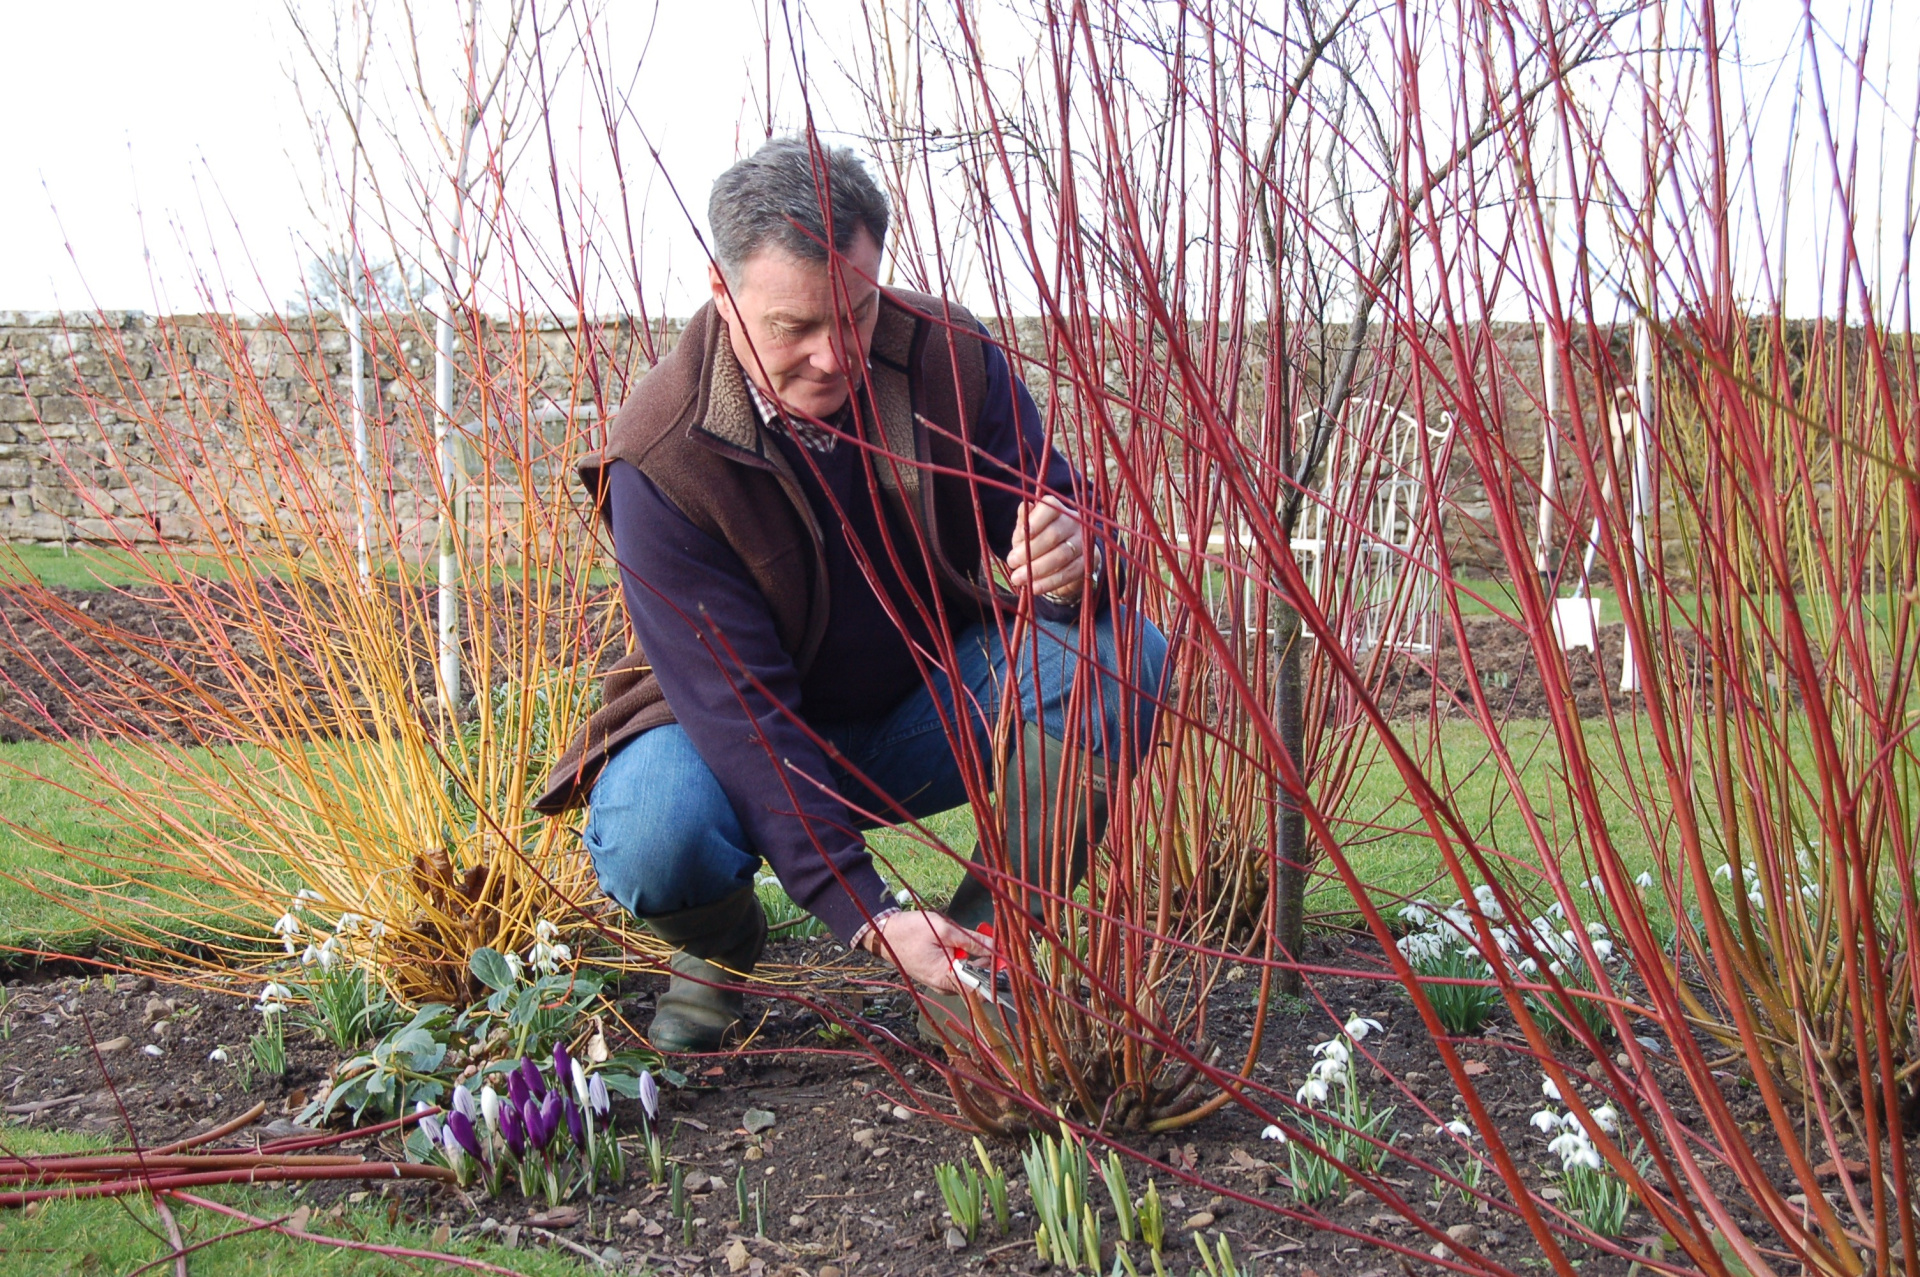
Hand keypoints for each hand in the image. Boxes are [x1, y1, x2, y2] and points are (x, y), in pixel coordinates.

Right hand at [862, 910, 993, 994]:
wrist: (885, 933)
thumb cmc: (911, 930)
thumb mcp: (945, 930)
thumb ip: (973, 941)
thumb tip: (998, 948)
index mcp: (946, 978)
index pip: (980, 988)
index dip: (997, 976)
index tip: (1008, 961)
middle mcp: (945, 986)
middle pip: (977, 981)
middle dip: (989, 963)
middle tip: (993, 941)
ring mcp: (941, 983)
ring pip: (969, 976)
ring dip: (978, 960)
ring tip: (978, 938)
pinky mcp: (938, 976)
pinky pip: (959, 972)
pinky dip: (967, 960)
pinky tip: (966, 944)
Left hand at [1007, 494, 1086, 600]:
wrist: (1063, 560)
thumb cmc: (1039, 539)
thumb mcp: (1028, 530)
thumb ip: (1025, 521)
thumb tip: (1024, 507)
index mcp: (1057, 508)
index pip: (1048, 508)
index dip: (1034, 523)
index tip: (1018, 539)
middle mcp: (1074, 521)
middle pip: (1053, 535)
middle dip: (1030, 551)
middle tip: (1012, 563)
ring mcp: (1083, 541)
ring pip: (1062, 555)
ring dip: (1038, 569)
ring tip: (1019, 578)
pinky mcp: (1088, 561)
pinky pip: (1069, 572)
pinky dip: (1050, 582)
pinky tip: (1035, 588)